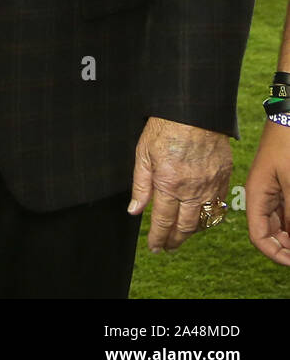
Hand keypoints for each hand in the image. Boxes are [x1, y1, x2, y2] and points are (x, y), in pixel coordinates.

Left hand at [129, 117, 231, 251]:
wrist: (194, 112)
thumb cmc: (164, 128)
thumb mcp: (143, 154)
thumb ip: (140, 185)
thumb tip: (134, 210)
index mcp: (169, 184)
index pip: (163, 221)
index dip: (157, 237)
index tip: (154, 246)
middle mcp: (192, 190)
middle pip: (185, 226)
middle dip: (174, 240)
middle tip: (166, 247)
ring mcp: (210, 186)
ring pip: (203, 219)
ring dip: (191, 231)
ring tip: (180, 235)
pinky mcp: (224, 179)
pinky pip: (219, 206)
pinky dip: (209, 216)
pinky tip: (200, 216)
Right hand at [245, 121, 289, 264]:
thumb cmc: (289, 145)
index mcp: (257, 196)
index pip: (259, 237)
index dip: (276, 254)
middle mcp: (263, 198)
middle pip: (270, 234)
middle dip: (288, 247)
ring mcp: (274, 193)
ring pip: (282, 226)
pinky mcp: (285, 188)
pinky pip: (288, 213)